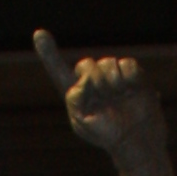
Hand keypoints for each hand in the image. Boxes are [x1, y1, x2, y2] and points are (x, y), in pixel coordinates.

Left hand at [35, 28, 152, 161]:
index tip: (39, 34)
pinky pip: (127, 63)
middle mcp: (93, 83)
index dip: (49, 53)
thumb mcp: (83, 122)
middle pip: (85, 64)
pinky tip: (132, 90)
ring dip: (113, 80)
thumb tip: (84, 77)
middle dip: (94, 78)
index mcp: (77, 94)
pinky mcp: (132, 75)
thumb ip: (74, 97)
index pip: (59, 71)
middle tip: (105, 95)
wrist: (137, 141)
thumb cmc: (108, 134)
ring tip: (121, 96)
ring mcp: (112, 78)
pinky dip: (129, 76)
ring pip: (107, 62)